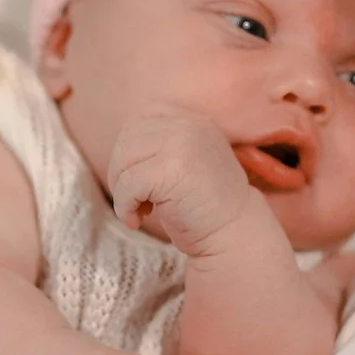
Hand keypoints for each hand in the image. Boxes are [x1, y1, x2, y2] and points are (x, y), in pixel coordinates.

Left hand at [108, 110, 252, 256]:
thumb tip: (119, 153)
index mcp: (193, 121)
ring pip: (123, 160)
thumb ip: (162, 148)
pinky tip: (136, 220)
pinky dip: (124, 207)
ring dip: (121, 191)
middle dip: (121, 173)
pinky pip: (127, 184)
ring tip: (138, 211)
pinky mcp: (171, 169)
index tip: (139, 181)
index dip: (130, 152)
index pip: (142, 120)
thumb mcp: (187, 164)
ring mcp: (181, 144)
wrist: (235, 233)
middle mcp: (188, 126)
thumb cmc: (205, 207)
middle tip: (136, 201)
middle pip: (127, 139)